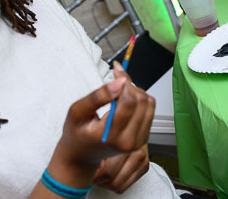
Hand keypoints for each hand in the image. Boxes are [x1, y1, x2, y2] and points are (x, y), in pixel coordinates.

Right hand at [45, 64, 155, 189]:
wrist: (82, 155)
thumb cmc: (77, 133)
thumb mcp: (77, 112)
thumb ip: (97, 96)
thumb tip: (120, 82)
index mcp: (110, 135)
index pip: (129, 101)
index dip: (124, 82)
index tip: (115, 73)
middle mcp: (127, 141)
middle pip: (141, 101)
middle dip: (130, 86)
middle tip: (116, 82)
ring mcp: (137, 142)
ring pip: (149, 104)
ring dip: (136, 92)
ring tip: (120, 93)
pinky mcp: (142, 139)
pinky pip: (150, 111)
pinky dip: (140, 101)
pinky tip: (125, 102)